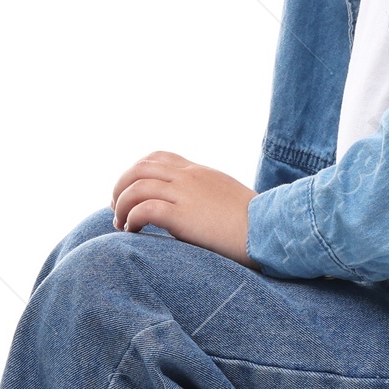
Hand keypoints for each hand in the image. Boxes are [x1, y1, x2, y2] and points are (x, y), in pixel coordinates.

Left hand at [111, 150, 258, 268]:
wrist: (270, 230)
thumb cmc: (255, 223)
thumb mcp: (228, 198)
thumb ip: (207, 197)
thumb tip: (195, 211)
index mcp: (200, 173)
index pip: (159, 157)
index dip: (137, 171)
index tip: (131, 190)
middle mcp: (190, 178)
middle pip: (140, 168)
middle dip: (121, 185)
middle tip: (117, 207)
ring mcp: (186, 195)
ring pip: (137, 186)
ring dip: (122, 204)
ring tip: (122, 223)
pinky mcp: (183, 216)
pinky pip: (144, 209)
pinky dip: (131, 218)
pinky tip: (133, 231)